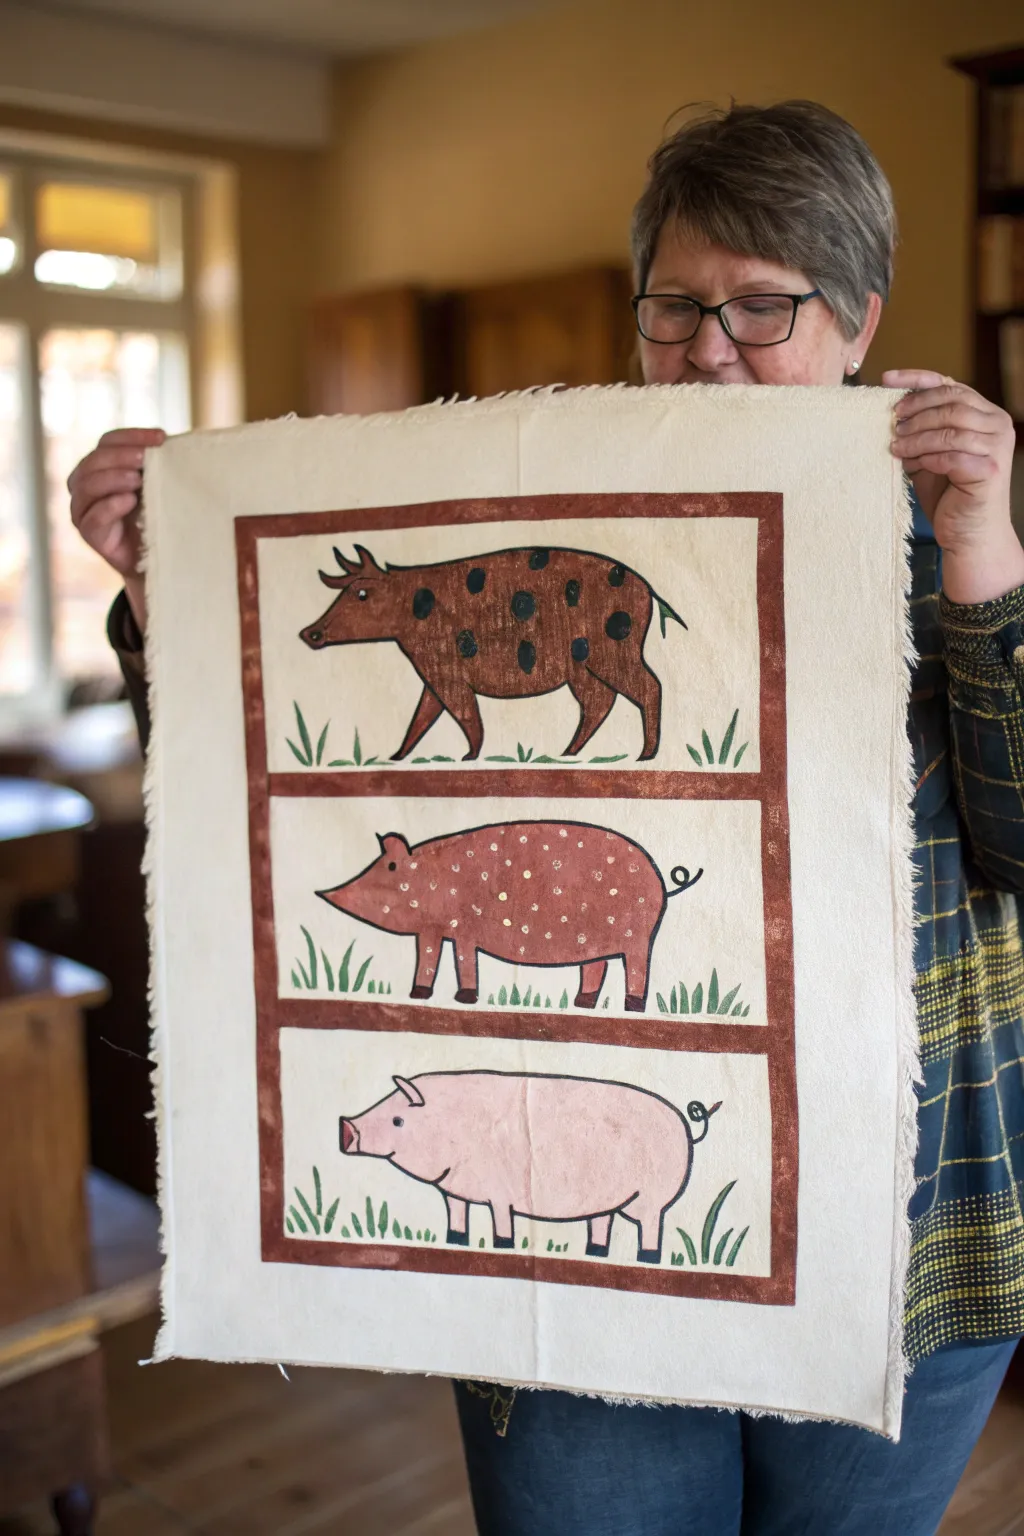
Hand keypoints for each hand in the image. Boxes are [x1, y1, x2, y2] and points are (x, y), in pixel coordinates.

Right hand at [68, 426, 165, 632]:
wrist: (157, 559)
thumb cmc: (157, 515)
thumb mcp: (157, 484)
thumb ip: (157, 465)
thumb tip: (175, 443)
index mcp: (100, 466)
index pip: (108, 441)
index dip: (132, 436)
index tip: (161, 437)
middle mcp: (85, 484)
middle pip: (94, 460)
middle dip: (121, 456)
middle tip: (145, 459)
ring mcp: (83, 510)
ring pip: (87, 486)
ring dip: (113, 478)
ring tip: (137, 479)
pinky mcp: (90, 535)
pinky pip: (93, 518)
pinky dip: (110, 506)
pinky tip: (129, 501)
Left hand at [885, 369, 1022, 604]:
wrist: (969, 534)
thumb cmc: (950, 494)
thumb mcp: (931, 454)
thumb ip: (922, 431)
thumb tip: (892, 411)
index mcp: (985, 414)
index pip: (950, 384)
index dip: (916, 380)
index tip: (886, 380)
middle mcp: (997, 424)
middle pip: (951, 402)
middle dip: (916, 411)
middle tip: (892, 424)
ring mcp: (997, 446)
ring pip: (950, 428)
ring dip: (917, 437)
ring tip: (895, 447)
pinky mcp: (990, 470)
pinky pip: (951, 455)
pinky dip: (927, 458)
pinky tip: (910, 465)